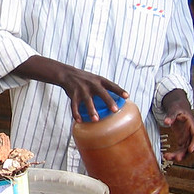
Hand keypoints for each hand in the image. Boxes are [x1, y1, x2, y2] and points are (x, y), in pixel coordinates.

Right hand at [13, 56, 127, 121]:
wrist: (67, 73)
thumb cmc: (85, 79)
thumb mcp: (95, 79)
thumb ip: (104, 88)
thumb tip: (115, 101)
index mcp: (99, 80)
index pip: (111, 85)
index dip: (119, 90)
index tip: (127, 96)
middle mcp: (91, 84)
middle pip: (101, 92)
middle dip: (108, 101)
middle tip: (114, 110)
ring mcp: (82, 89)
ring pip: (88, 100)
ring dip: (91, 110)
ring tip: (96, 119)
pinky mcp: (73, 94)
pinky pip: (74, 105)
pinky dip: (76, 113)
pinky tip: (79, 120)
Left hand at [161, 89, 193, 162]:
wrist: (178, 107)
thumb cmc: (178, 107)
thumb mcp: (174, 109)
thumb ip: (171, 115)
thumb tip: (166, 121)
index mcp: (192, 125)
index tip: (191, 150)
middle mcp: (191, 133)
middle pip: (190, 145)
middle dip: (184, 153)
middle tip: (177, 159)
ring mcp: (187, 137)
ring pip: (185, 149)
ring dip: (178, 155)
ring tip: (167, 157)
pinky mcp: (182, 140)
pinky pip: (180, 149)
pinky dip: (174, 153)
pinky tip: (166, 155)